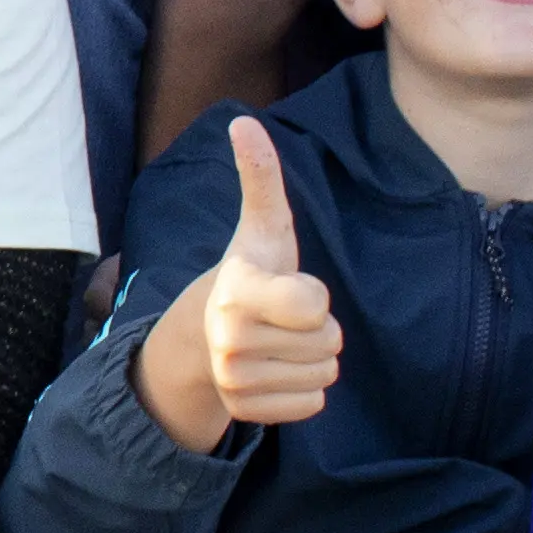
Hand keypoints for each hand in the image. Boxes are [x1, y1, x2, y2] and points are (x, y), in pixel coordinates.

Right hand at [137, 117, 344, 451]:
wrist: (203, 336)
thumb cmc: (250, 274)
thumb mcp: (260, 228)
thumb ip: (260, 177)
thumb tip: (244, 121)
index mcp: (236, 291)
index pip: (315, 306)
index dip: (314, 295)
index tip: (287, 288)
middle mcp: (229, 340)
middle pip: (328, 342)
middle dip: (318, 330)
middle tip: (284, 319)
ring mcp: (235, 380)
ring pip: (325, 375)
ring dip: (314, 359)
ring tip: (281, 343)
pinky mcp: (246, 411)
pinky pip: (314, 404)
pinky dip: (304, 390)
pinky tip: (277, 371)